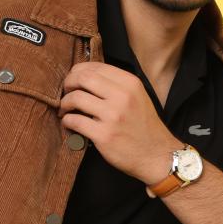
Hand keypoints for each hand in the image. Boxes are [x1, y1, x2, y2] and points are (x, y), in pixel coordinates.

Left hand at [59, 62, 177, 183]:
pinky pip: (75, 121)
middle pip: (83, 78)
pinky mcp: (103, 135)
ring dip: (65, 103)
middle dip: (68, 84)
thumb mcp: (138, 98)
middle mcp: (122, 96)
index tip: (73, 80)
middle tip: (66, 92)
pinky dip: (67, 121)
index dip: (78, 71)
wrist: (157, 156)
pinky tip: (69, 124)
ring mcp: (112, 116)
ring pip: (76, 98)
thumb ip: (117, 86)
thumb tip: (88, 77)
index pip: (96, 67)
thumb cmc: (145, 128)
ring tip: (66, 110)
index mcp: (130, 83)